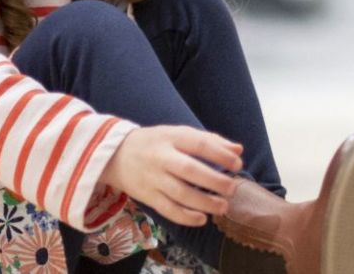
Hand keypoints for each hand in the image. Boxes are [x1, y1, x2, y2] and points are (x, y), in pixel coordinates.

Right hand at [98, 125, 244, 226]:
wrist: (114, 155)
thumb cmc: (156, 143)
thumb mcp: (178, 134)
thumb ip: (209, 141)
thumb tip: (238, 150)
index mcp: (171, 137)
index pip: (199, 144)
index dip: (220, 154)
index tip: (237, 164)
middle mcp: (161, 157)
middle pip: (190, 170)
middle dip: (214, 181)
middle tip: (232, 189)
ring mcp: (153, 178)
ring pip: (180, 193)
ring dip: (204, 202)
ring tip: (223, 207)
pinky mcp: (147, 196)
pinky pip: (167, 209)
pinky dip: (186, 217)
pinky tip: (202, 219)